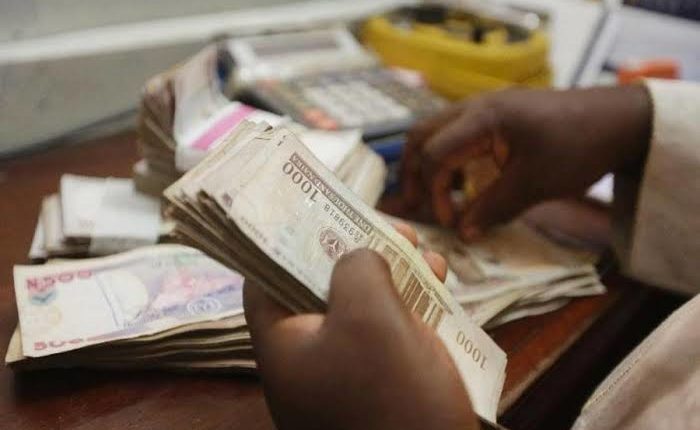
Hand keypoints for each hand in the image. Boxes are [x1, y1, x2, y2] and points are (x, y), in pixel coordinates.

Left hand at [244, 224, 478, 429]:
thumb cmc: (391, 397)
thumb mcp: (369, 315)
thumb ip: (357, 267)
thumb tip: (359, 259)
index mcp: (282, 343)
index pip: (265, 277)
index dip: (291, 239)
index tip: (326, 213)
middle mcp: (307, 358)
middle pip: (321, 287)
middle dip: (359, 252)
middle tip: (393, 230)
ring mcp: (346, 375)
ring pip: (362, 307)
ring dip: (394, 275)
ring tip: (425, 254)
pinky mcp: (382, 387)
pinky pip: (390, 334)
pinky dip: (411, 306)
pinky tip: (437, 286)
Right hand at [402, 85, 651, 239]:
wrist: (619, 119)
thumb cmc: (579, 148)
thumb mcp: (535, 184)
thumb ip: (493, 208)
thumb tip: (463, 234)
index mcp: (481, 119)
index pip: (433, 154)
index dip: (434, 192)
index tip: (451, 221)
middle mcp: (475, 107)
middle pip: (421, 135)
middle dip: (413, 172)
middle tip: (415, 205)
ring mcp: (485, 108)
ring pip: (435, 131)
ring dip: (428, 163)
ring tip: (432, 194)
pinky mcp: (497, 116)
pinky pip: (457, 133)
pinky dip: (448, 157)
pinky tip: (460, 180)